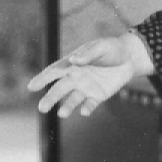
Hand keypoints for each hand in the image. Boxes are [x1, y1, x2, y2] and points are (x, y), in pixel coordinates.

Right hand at [27, 33, 150, 118]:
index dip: (42, 78)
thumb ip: (88, 54)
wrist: (130, 58)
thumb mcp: (101, 47)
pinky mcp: (97, 96)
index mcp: (72, 63)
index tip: (31, 86)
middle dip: (50, 98)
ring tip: (62, 114)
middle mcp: (76, 77)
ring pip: (72, 100)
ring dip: (66, 107)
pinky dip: (86, 108)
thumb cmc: (112, 48)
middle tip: (41, 108)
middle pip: (59, 89)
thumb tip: (74, 60)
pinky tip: (84, 111)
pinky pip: (90, 104)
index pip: (54, 71)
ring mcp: (86, 87)